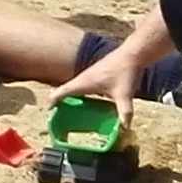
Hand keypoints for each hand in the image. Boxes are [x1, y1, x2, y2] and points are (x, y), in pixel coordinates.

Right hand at [41, 35, 156, 118]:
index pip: (60, 92)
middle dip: (59, 103)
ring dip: (69, 98)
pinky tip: (89, 102)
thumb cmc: (124, 71)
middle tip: (59, 117)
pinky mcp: (96, 74)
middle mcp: (83, 78)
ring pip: (73, 88)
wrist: (132, 54)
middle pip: (64, 91)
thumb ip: (124, 112)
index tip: (49, 113)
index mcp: (83, 83)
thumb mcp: (125, 95)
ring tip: (71, 111)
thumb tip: (124, 128)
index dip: (52, 102)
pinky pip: (82, 86)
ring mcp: (88, 75)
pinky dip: (80, 94)